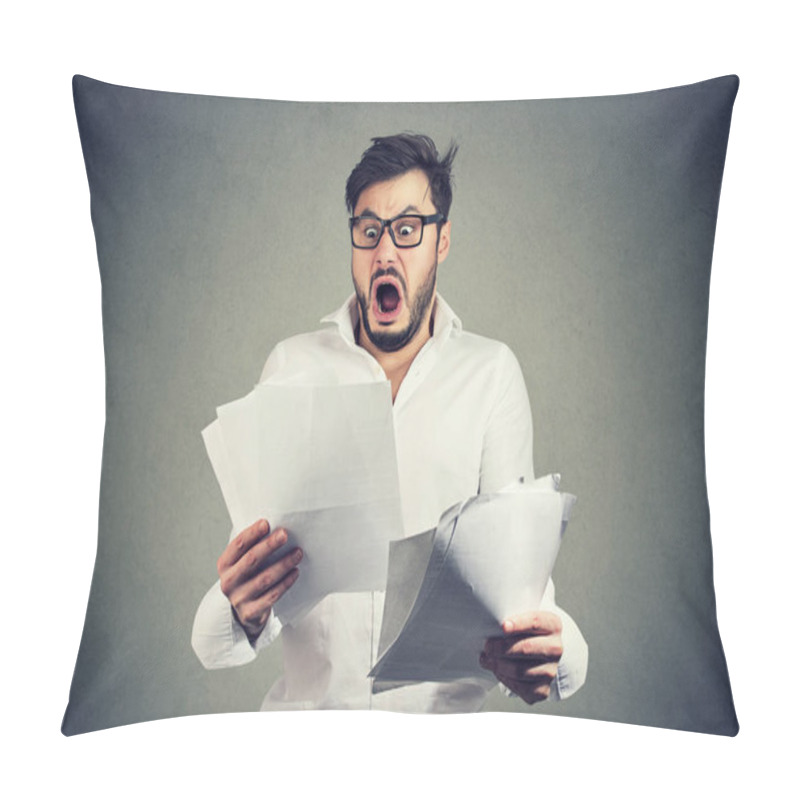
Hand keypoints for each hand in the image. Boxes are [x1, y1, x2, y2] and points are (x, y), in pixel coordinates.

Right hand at [217, 519, 302, 640]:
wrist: (245, 611)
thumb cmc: (248, 577)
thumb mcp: (242, 562)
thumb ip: (252, 547)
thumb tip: (275, 527)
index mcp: (224, 565)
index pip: (237, 546)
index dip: (251, 534)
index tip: (266, 523)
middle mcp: (228, 582)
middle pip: (251, 560)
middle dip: (269, 546)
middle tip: (285, 534)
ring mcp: (239, 598)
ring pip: (264, 579)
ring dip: (283, 564)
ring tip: (298, 553)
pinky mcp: (251, 612)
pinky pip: (272, 596)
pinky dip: (285, 583)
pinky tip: (295, 572)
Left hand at [480, 610, 562, 703]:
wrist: (533, 651)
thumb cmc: (522, 633)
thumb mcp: (520, 619)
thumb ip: (510, 620)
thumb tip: (489, 626)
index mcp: (552, 624)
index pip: (536, 622)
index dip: (519, 624)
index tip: (503, 626)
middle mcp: (555, 648)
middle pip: (526, 648)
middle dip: (501, 648)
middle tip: (488, 646)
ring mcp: (551, 670)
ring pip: (519, 670)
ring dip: (498, 665)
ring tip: (487, 659)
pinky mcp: (543, 689)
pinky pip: (521, 688)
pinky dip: (505, 680)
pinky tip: (498, 671)